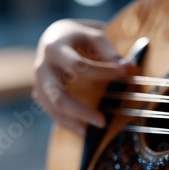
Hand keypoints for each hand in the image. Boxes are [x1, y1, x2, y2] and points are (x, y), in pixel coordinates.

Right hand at [32, 18, 135, 134]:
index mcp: (54, 48)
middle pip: (57, 94)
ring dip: (71, 122)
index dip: (103, 72)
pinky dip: (66, 123)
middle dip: (79, 110)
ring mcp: (38, 83)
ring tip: (89, 133)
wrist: (55, 36)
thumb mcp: (93, 36)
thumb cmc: (78, 37)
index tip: (124, 74)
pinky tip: (82, 130)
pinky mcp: (41, 94)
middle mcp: (41, 67)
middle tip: (102, 122)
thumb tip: (130, 68)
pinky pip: (52, 112)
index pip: (79, 66)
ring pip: (52, 108)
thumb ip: (110, 52)